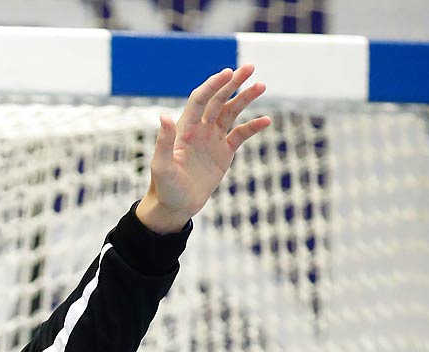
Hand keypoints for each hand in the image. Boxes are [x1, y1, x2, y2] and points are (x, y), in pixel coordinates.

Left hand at [136, 65, 272, 234]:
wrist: (175, 207)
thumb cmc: (164, 188)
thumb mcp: (162, 166)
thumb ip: (164, 142)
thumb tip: (164, 116)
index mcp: (184, 128)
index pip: (200, 99)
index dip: (213, 85)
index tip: (228, 72)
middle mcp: (199, 129)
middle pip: (218, 100)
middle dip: (233, 83)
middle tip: (250, 67)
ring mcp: (213, 139)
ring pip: (231, 112)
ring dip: (246, 99)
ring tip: (261, 85)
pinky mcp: (224, 152)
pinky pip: (241, 134)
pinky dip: (253, 127)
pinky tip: (266, 120)